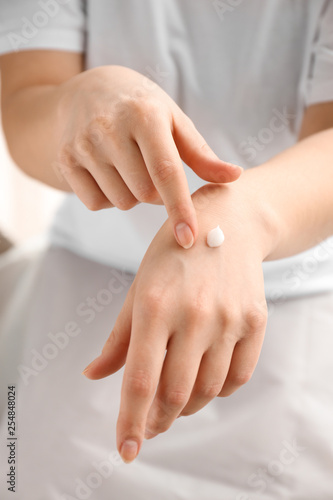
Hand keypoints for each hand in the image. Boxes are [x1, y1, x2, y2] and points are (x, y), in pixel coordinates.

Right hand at [56, 65, 241, 247]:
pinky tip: (108, 173)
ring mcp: (83, 144)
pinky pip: (95, 203)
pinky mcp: (65, 159)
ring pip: (121, 201)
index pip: (166, 172)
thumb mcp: (174, 121)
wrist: (89, 90)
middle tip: (153, 171)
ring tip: (130, 168)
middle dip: (156, 194)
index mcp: (144, 116)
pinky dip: (108, 198)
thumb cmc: (142, 110)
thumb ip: (202, 154)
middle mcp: (109, 128)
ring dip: (133, 196)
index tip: (189, 238)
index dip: (179, 208)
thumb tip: (234, 177)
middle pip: (144, 194)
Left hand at [83, 180, 273, 462]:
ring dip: (187, 407)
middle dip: (158, 420)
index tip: (125, 451)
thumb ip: (118, 338)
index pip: (141, 380)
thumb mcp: (138, 288)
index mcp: (155, 306)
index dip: (131, 422)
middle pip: (176, 393)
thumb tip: (93, 375)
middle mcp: (195, 315)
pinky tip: (206, 383)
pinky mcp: (255, 320)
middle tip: (150, 425)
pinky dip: (220, 391)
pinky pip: (239, 376)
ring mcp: (229, 318)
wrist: (228, 223)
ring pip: (208, 390)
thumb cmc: (172, 256)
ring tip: (174, 403)